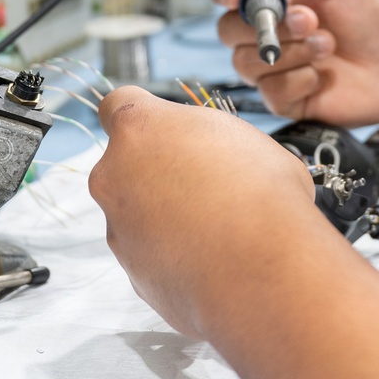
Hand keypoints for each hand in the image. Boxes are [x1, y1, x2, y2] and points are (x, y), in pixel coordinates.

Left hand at [89, 87, 323, 339]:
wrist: (263, 269)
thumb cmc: (263, 194)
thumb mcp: (243, 139)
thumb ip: (210, 143)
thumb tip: (217, 158)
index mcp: (140, 128)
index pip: (117, 104)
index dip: (145, 119)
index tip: (166, 132)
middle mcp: (114, 176)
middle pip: (125, 165)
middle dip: (158, 173)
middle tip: (207, 186)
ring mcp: (118, 229)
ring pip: (137, 214)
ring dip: (168, 217)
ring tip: (219, 229)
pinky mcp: (132, 274)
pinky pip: (152, 255)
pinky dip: (175, 255)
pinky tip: (214, 258)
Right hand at [214, 0, 378, 122]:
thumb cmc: (378, 17)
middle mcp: (270, 31)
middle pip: (228, 29)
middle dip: (266, 24)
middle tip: (310, 20)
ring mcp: (276, 66)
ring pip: (246, 63)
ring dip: (291, 51)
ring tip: (328, 45)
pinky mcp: (287, 98)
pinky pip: (270, 92)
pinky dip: (300, 80)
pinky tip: (323, 75)